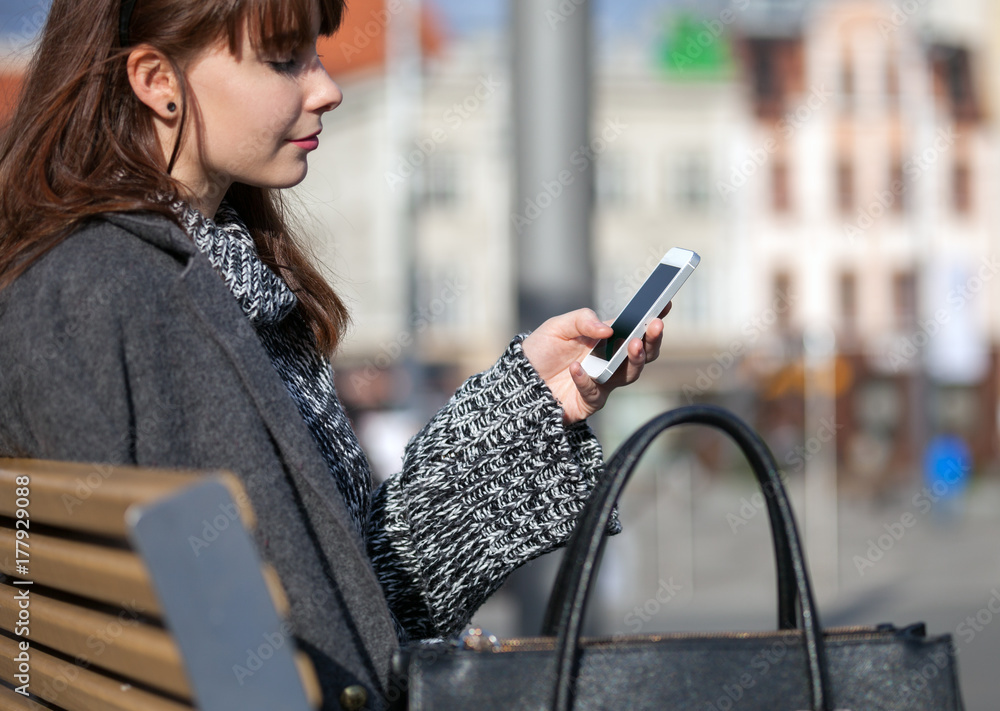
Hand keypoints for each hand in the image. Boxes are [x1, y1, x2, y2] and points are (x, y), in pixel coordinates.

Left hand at [521, 304, 668, 423]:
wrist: (520, 382)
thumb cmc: (541, 350)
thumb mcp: (557, 326)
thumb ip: (582, 320)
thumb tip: (609, 328)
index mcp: (606, 338)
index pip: (635, 327)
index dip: (652, 316)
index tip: (665, 303)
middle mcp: (610, 360)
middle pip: (643, 353)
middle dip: (652, 340)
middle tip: (654, 326)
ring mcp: (604, 382)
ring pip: (631, 374)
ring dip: (634, 359)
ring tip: (632, 343)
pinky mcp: (590, 402)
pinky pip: (595, 392)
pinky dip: (586, 379)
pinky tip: (576, 368)